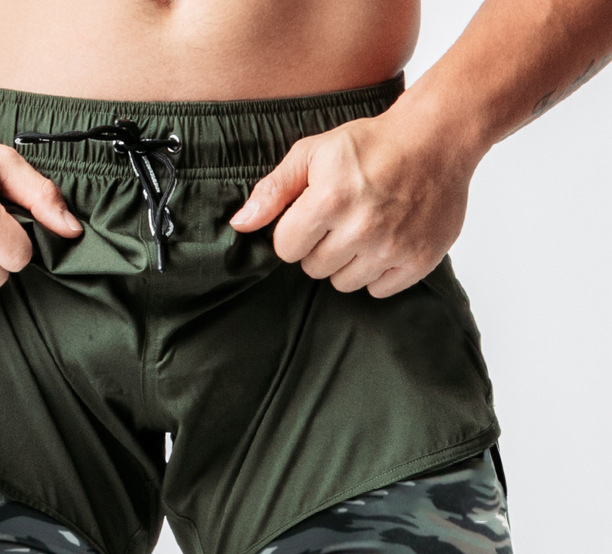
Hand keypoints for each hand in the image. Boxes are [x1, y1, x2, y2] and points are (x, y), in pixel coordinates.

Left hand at [229, 109, 475, 297]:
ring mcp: (392, 248)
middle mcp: (361, 228)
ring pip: (344, 283)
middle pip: (313, 269)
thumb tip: (241, 225)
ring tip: (363, 230)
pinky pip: (378, 290)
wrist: (438, 137)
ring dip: (347, 263)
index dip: (294, 233)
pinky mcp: (418, 261)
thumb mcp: (313, 153)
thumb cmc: (371, 145)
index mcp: (329, 200)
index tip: (311, 216)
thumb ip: (273, 190)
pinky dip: (378, 273)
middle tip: (341, 220)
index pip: (286, 249)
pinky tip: (385, 243)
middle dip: (320, 247)